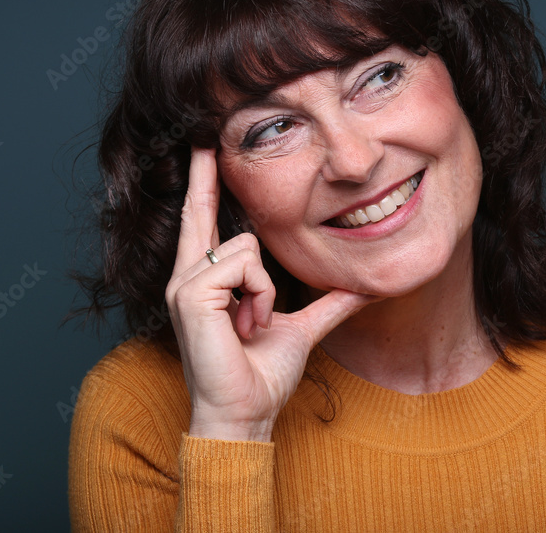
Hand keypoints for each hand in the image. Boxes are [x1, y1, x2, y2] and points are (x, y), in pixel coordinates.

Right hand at [165, 147, 375, 441]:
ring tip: (254, 324)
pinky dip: (258, 296)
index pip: (204, 221)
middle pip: (201, 210)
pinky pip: (244, 266)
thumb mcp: (300, 328)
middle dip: (203, 172)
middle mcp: (189, 275)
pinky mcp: (191, 293)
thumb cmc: (261, 375)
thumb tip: (360, 289)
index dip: (204, 184)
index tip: (204, 148)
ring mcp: (185, 283)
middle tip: (204, 133)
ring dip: (265, 290)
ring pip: (245, 245)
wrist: (246, 412)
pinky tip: (246, 325)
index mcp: (208, 280)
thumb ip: (326, 304)